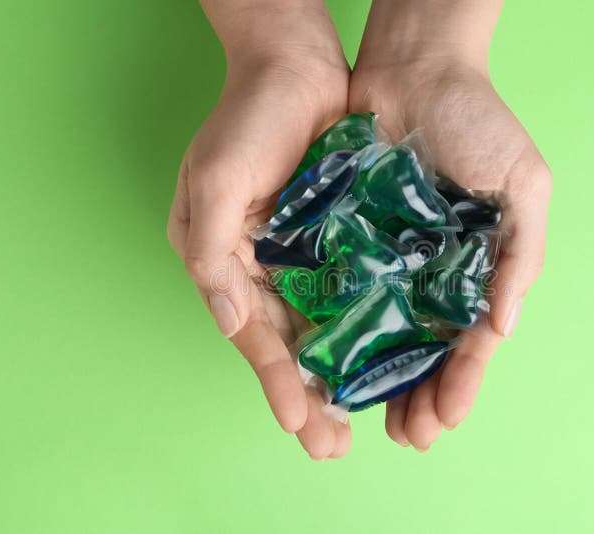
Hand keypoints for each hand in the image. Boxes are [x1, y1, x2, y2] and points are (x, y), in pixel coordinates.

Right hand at [167, 1, 352, 458]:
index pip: (250, 333)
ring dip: (336, 375)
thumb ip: (212, 254)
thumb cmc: (247, 119)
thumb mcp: (214, 181)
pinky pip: (347, 291)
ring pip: (319, 327)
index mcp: (223, 260)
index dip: (274, 379)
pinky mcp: (335, 238)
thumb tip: (226, 321)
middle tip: (333, 445)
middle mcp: (259, 266)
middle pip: (285, 343)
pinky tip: (380, 360)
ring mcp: (299, 254)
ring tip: (358, 423)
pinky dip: (359, 328)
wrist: (295, 65)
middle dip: (307, 395)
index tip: (298, 422)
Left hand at [350, 0, 551, 449]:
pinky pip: (342, 292)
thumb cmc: (478, 123)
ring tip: (363, 419)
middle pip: (424, 350)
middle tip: (406, 436)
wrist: (415, 69)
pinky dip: (338, 330)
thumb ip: (520, 254)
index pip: (470, 341)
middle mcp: (431, 274)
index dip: (461, 382)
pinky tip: (329, 363)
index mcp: (476, 269)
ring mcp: (389, 260)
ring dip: (377, 380)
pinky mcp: (349, 240)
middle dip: (418, 397)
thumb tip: (502, 325)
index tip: (444, 419)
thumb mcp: (523, 184)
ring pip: (382, 335)